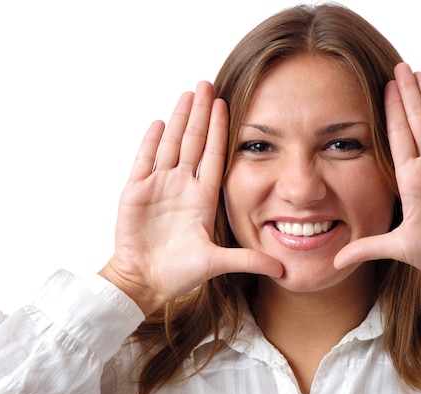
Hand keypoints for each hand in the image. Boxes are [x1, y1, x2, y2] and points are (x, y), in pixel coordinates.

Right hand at [100, 82, 282, 314]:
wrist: (146, 282)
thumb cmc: (179, 273)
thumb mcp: (217, 262)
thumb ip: (248, 260)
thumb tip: (283, 269)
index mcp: (202, 198)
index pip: (214, 156)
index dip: (220, 131)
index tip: (227, 105)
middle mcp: (182, 186)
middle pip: (194, 142)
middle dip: (201, 114)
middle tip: (207, 84)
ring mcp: (158, 187)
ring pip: (171, 145)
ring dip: (179, 120)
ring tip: (188, 94)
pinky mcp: (136, 192)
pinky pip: (144, 161)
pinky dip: (151, 142)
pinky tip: (159, 122)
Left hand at [334, 63, 420, 292]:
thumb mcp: (397, 246)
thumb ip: (366, 248)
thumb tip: (335, 262)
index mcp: (411, 178)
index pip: (398, 136)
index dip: (392, 111)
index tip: (384, 87)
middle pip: (417, 121)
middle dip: (408, 94)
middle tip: (400, 67)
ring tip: (420, 73)